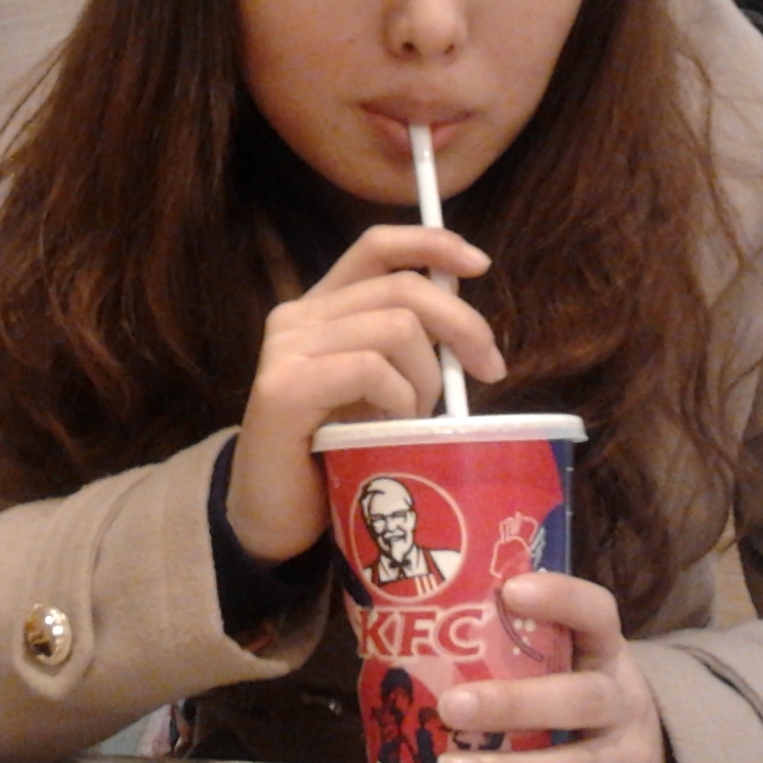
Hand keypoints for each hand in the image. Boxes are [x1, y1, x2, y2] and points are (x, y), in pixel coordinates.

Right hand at [226, 226, 504, 563]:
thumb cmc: (334, 454)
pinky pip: (370, 370)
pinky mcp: (283, 388)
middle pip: (402, 288)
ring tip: (414, 420)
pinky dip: (399, 400)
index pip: (376, 246)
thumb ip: (406, 347)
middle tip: (489, 370)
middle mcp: (298, 316)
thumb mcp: (379, 389)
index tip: (480, 265)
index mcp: (322, 308)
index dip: (431, 244)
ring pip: (395, 328)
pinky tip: (389, 430)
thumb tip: (466, 318)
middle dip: (462, 325)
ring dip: (426, 378)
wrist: (273, 518)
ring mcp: (286, 349)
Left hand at [432, 573, 666, 762]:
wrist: (644, 762)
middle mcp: (626, 703)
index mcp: (606, 652)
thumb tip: (408, 631)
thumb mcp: (562, 661)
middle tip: (451, 705)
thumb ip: (510, 646)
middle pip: (584, 698)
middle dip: (515, 704)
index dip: (560, 598)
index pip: (596, 614)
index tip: (509, 591)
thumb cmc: (571, 697)